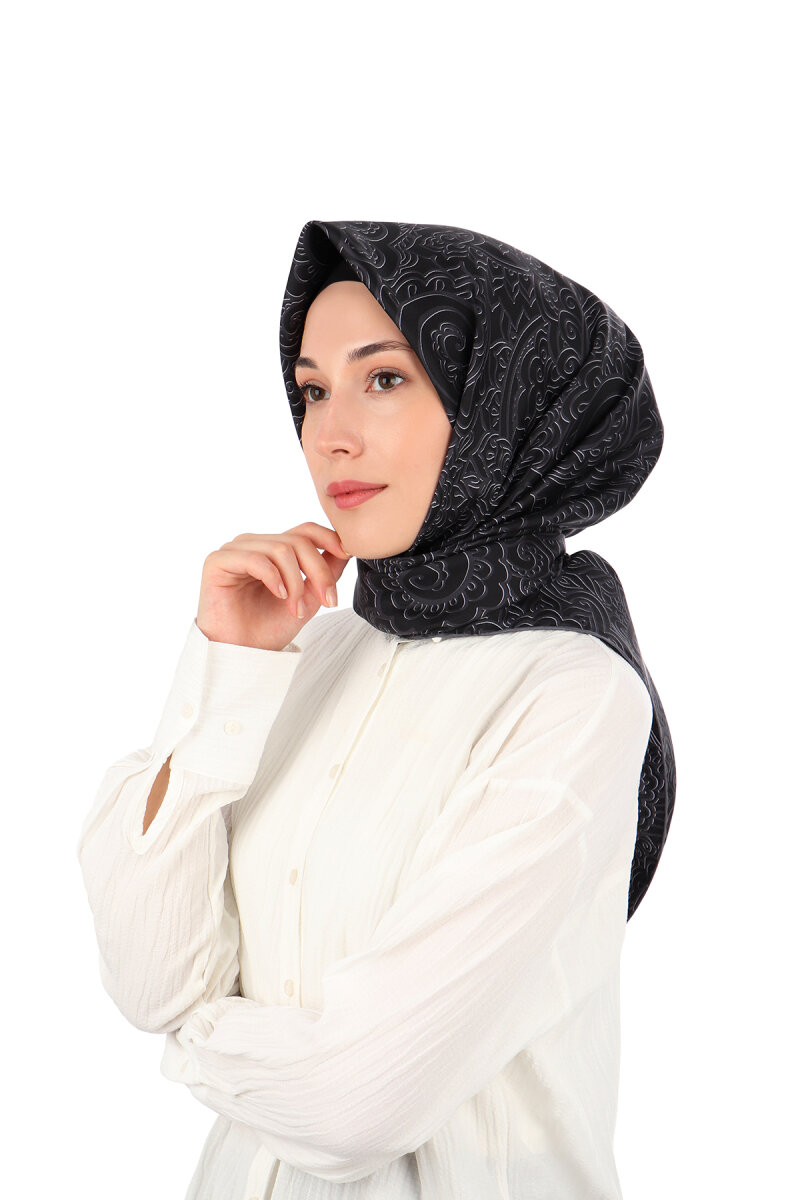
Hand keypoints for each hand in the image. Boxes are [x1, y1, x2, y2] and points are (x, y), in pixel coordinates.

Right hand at [195, 522, 351, 650]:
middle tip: (326, 600)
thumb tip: (346, 548)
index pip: (305, 530)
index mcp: (273, 549)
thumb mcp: (309, 597)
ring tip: (296, 609)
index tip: (348, 554)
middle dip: (318, 571)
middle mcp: (254, 545)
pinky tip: (280, 595)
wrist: (244, 654)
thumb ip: (325, 571)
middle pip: (297, 540)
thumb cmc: (270, 628)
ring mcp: (235, 551)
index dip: (329, 538)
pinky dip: (273, 577)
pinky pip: (254, 558)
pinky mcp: (217, 561)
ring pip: (280, 549)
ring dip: (295, 582)